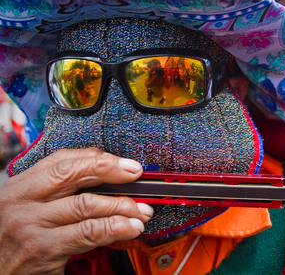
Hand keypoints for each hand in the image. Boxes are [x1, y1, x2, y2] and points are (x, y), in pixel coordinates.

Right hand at [0, 148, 152, 273]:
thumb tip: (109, 178)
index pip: (64, 160)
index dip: (100, 158)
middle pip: (75, 174)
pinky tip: (130, 227)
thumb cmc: (20, 240)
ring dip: (122, 205)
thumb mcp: (33, 209)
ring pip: (87, 203)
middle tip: (137, 176)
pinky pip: (89, 232)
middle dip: (112, 171)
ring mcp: (30, 224)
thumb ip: (62, 192)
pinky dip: (116, 227)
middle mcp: (22, 200)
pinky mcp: (43, 248)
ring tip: (141, 210)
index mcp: (21, 186)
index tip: (126, 163)